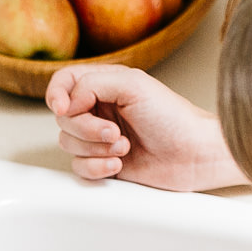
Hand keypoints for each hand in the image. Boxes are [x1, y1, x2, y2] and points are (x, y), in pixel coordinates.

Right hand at [45, 64, 246, 190]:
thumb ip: (91, 84)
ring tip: (124, 148)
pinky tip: (119, 165)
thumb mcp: (133, 85)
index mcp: (105, 85)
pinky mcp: (104, 163)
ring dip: (94, 149)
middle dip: (86, 129)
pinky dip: (97, 167)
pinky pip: (79, 168)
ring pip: (68, 144)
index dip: (56, 94)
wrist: (195, 155)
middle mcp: (100, 110)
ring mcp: (100, 138)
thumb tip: (65, 104)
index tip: (64, 108)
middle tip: (114, 132)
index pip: (64, 83)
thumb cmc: (174, 118)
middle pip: (63, 119)